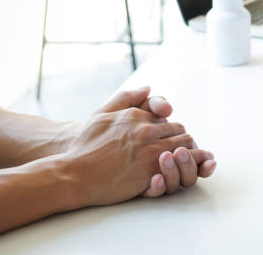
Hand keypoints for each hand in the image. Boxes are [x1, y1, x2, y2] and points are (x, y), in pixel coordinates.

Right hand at [62, 87, 212, 206]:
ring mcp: (150, 151)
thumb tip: (148, 88)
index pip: (168, 120)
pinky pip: (179, 167)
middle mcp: (146, 131)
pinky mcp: (151, 170)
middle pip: (181, 133)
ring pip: (184, 148)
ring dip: (188, 154)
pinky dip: (184, 168)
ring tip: (185, 161)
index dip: (173, 131)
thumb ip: (126, 98)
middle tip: (185, 151)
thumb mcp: (102, 114)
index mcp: (137, 116)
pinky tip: (181, 172)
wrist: (74, 175)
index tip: (173, 138)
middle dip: (184, 142)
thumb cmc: (85, 146)